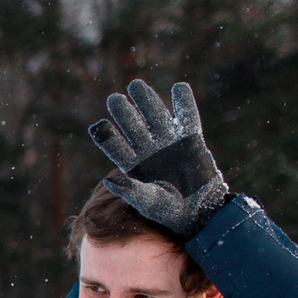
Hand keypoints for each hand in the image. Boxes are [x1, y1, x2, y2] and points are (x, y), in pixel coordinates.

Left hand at [88, 78, 231, 236]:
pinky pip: (188, 119)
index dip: (107, 136)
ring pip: (156, 118)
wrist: (199, 212)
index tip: (98, 126)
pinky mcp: (191, 141)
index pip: (117, 147)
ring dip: (147, 102)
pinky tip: (179, 87)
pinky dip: (184, 104)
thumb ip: (131, 191)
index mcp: (134, 166)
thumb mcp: (148, 202)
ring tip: (136, 85)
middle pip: (134, 127)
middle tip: (114, 99)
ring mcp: (169, 144)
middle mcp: (149, 151)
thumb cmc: (170, 211)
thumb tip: (108, 181)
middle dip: (124, 113)